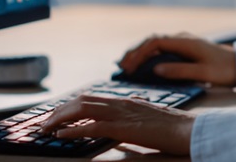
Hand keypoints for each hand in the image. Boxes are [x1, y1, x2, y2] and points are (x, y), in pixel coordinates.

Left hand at [38, 93, 195, 154]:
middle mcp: (122, 103)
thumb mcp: (151, 117)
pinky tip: (62, 136)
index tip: (58, 114)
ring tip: (46, 128)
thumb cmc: (175, 127)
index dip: (71, 105)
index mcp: (127, 100)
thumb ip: (136, 115)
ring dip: (60, 119)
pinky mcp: (125, 128)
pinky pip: (93, 127)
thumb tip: (124, 118)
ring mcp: (122, 114)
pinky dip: (74, 131)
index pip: (92, 98)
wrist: (190, 130)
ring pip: (83, 110)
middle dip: (61, 111)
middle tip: (45, 121)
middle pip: (83, 101)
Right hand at [117, 32, 235, 85]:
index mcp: (185, 42)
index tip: (129, 66)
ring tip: (126, 64)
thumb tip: (156, 69)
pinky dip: (150, 55)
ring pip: (156, 44)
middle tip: (121, 66)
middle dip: (135, 52)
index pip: (155, 42)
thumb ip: (179, 71)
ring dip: (140, 52)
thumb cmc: (224, 70)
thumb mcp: (203, 73)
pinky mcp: (185, 49)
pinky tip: (143, 64)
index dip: (140, 53)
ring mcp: (183, 43)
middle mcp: (182, 39)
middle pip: (152, 41)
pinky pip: (162, 49)